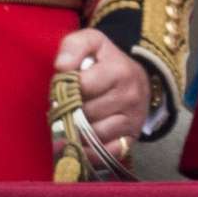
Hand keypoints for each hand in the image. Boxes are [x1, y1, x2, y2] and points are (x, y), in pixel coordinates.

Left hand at [54, 28, 149, 157]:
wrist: (136, 79)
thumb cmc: (106, 61)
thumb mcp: (91, 42)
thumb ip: (73, 46)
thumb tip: (61, 67)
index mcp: (119, 71)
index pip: (82, 86)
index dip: (65, 89)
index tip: (61, 88)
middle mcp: (130, 96)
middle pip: (86, 113)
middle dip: (69, 112)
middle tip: (62, 108)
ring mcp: (132, 120)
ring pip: (94, 135)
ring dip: (77, 132)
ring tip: (71, 122)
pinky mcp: (131, 139)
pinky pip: (105, 154)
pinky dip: (90, 151)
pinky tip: (81, 141)